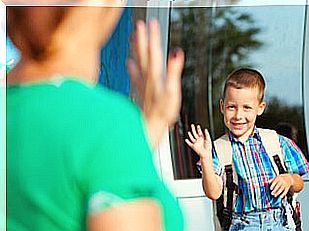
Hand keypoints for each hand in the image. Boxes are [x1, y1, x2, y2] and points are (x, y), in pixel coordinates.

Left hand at [127, 19, 184, 148]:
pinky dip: (131, 67)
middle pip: (144, 53)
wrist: (148, 127)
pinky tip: (128, 62)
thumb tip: (177, 53)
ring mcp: (142, 84)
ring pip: (138, 61)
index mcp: (155, 75)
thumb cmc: (161, 113)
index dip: (153, 36)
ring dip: (135, 48)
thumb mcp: (173, 91)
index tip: (152, 23)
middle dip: (142, 38)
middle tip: (139, 24)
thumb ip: (174, 71)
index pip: (154, 51)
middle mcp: (147, 77)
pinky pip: (135, 75)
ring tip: (132, 36)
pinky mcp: (140, 92)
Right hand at [185, 124, 212, 159]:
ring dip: (190, 135)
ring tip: (189, 132)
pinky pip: (189, 144)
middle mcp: (198, 140)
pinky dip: (187, 142)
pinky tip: (186, 140)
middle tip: (192, 125)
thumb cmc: (208, 148)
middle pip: (195, 133)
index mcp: (202, 138)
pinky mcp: (193, 146)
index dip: (199, 129)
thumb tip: (205, 129)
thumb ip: (207, 134)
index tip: (198, 126)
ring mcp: (196, 143)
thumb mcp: (209, 140)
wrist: (206, 154)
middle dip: (193, 129)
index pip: (200, 132)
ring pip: (192, 138)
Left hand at [270, 174, 293, 197]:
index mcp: (278, 178)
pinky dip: (283, 194)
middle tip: (272, 193)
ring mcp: (285, 184)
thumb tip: (267, 182)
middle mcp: (282, 181)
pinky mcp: (287, 187)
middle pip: (278, 186)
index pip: (275, 181)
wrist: (289, 178)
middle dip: (275, 190)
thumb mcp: (277, 177)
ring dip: (278, 193)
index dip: (273, 185)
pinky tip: (281, 196)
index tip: (270, 189)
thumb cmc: (281, 178)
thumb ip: (272, 180)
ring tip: (275, 195)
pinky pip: (285, 191)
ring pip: (281, 189)